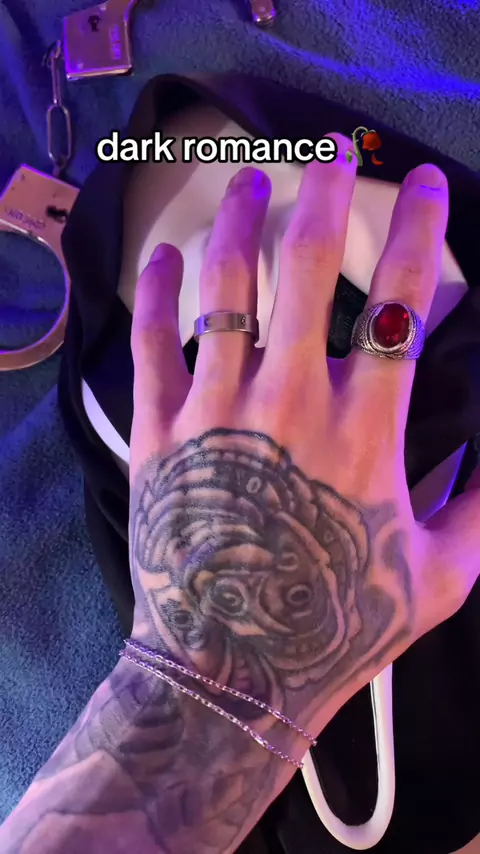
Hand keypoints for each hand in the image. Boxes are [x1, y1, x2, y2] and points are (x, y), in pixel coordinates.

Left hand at [128, 133, 478, 739]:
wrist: (232, 671)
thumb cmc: (340, 624)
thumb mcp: (444, 573)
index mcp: (365, 430)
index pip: (401, 302)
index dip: (421, 231)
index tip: (428, 185)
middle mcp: (289, 402)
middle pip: (305, 266)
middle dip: (325, 191)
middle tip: (330, 150)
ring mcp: (214, 412)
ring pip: (225, 289)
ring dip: (241, 221)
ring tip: (250, 179)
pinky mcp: (157, 434)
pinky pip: (151, 344)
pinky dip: (155, 291)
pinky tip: (164, 255)